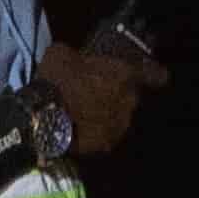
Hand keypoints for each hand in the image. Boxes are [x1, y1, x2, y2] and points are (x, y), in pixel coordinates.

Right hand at [39, 37, 164, 155]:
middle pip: (132, 97)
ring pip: (120, 117)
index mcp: (125, 74)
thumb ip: (77, 55)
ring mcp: (119, 125)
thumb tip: (73, 57)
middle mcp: (129, 101)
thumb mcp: (62, 53)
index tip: (154, 76)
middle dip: (119, 94)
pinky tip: (80, 130)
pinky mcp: (106, 144)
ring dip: (108, 114)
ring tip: (86, 114)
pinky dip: (96, 133)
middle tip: (97, 92)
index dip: (155, 75)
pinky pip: (105, 135)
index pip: (156, 75)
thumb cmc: (57, 79)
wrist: (42, 116)